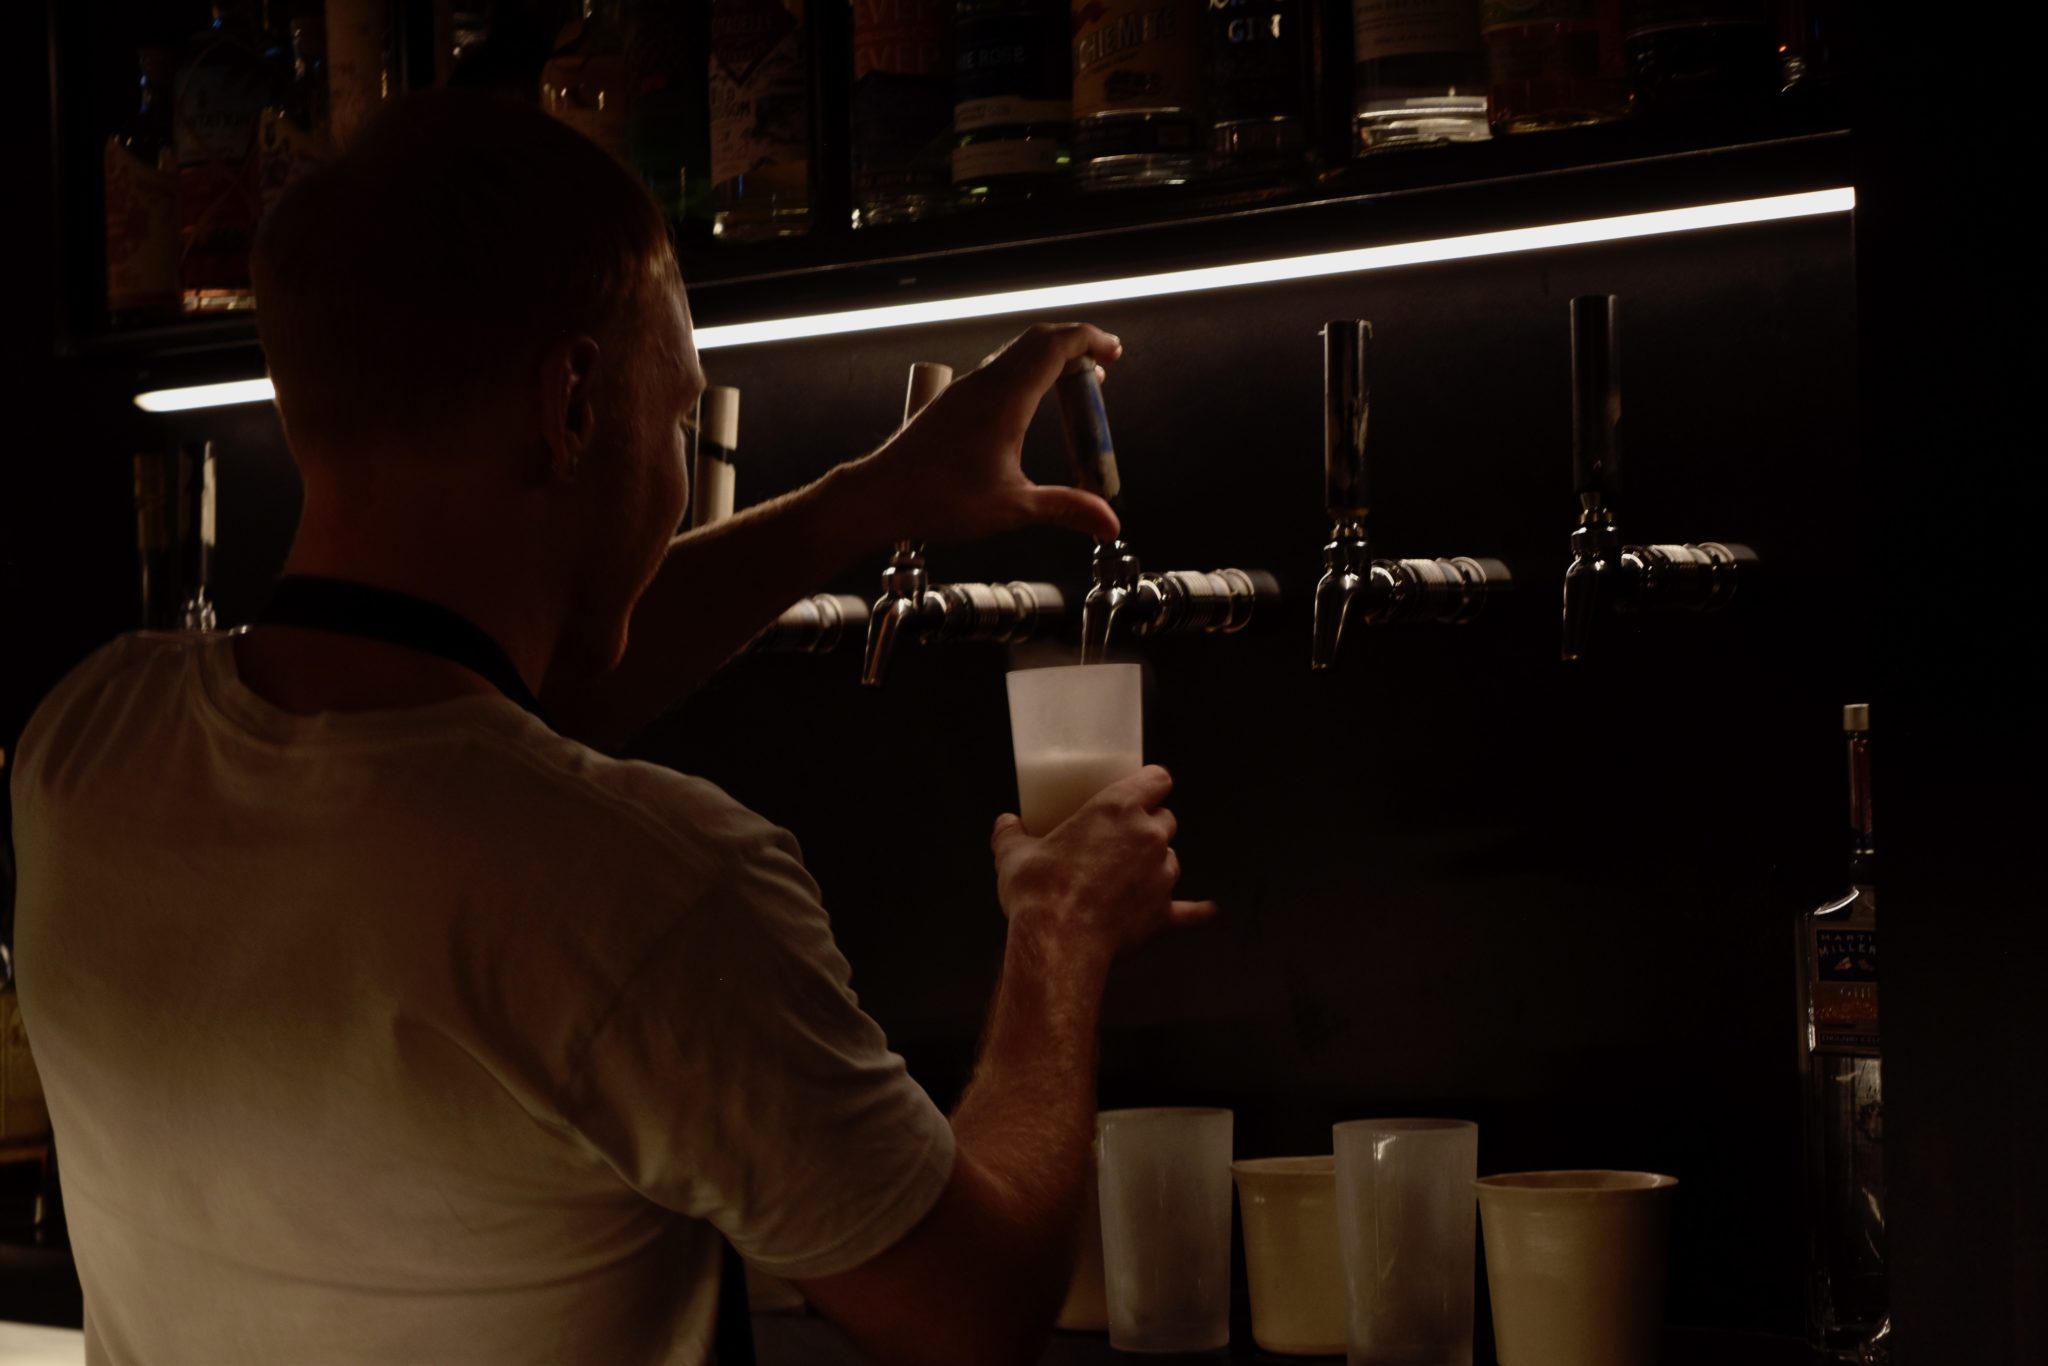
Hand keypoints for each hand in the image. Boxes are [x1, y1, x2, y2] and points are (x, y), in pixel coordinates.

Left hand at [854, 323, 1123, 545]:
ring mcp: (965, 390)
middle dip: (1077, 349)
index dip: (1091, 341)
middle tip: (1101, 374)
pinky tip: (1030, 409)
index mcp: (1006, 399)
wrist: (880, 496)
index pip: (1056, 346)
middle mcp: (985, 383)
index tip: (1114, 352)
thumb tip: (1110, 523)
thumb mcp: (1014, 508)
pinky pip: (999, 372)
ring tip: (1073, 392)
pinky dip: (1027, 377)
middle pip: (1039, 341)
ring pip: (1017, 355)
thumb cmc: (940, 500)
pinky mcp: (953, 402)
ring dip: (1051, 363)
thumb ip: (1067, 509)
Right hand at [989, 765, 1216, 971]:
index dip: (1153, 782)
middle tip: (1124, 837)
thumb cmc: (1039, 892)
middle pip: (1166, 819)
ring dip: (1156, 864)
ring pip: (1172, 860)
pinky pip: (1190, 911)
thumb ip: (1011, 834)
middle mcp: (1149, 837)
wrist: (1058, 942)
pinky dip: (1196, 911)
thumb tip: (1005, 823)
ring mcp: (1162, 876)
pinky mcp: (1164, 914)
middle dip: (1151, 825)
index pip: (1158, 779)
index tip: (1144, 787)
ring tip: (1127, 877)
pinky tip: (1207, 911)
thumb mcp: (1014, 855)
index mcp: (1117, 809)